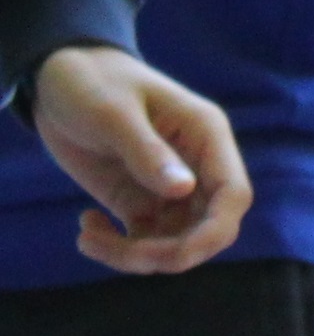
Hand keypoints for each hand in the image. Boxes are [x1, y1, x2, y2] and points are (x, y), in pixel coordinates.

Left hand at [31, 45, 249, 272]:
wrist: (58, 79)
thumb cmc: (91, 83)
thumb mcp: (114, 114)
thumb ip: (148, 152)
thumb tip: (184, 190)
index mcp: (206, 136)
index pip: (233, 194)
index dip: (214, 231)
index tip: (175, 256)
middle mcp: (197, 166)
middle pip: (208, 228)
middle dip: (170, 252)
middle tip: (120, 251)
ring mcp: (169, 187)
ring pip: (174, 241)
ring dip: (135, 255)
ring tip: (88, 236)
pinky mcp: (140, 200)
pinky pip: (143, 240)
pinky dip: (117, 248)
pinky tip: (87, 229)